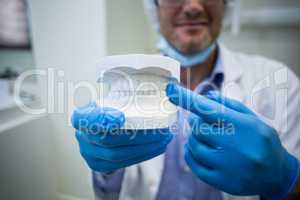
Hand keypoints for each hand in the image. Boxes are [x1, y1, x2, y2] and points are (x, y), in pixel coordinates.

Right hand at [71, 102, 172, 172]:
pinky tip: (157, 148)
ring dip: (145, 148)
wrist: (98, 133)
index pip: (87, 118)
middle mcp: (82, 136)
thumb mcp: (109, 99)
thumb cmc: (108, 112)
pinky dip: (142, 155)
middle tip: (160, 131)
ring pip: (117, 154)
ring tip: (164, 139)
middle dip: (138, 136)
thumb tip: (160, 88)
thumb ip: (123, 93)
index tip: (120, 117)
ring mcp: (89, 153)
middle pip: (108, 139)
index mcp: (82, 116)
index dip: (101, 119)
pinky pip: (122, 163)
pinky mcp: (99, 165)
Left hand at [166, 83, 298, 199]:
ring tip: (204, 136)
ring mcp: (227, 166)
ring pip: (193, 145)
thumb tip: (205, 96)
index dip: (186, 99)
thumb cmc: (261, 141)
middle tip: (202, 121)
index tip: (170, 90)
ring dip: (194, 138)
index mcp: (243, 126)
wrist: (276, 175)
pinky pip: (194, 164)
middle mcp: (235, 147)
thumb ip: (228, 105)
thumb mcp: (252, 118)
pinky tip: (197, 150)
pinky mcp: (221, 181)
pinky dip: (190, 153)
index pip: (208, 109)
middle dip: (196, 121)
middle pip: (197, 127)